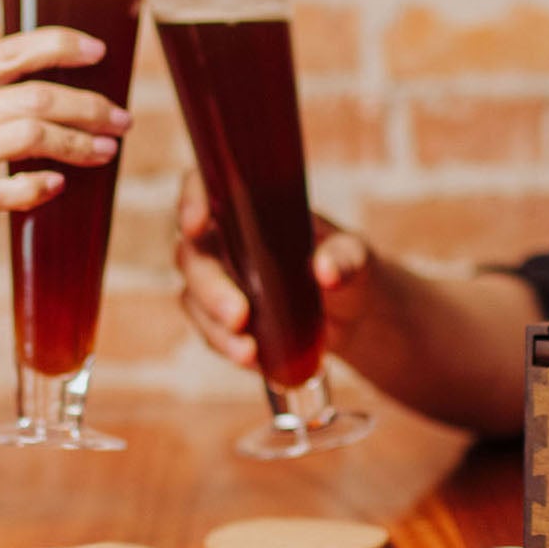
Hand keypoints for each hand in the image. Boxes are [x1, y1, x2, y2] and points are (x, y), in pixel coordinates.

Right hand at [0, 27, 130, 281]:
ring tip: (105, 151)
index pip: (12, 51)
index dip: (61, 45)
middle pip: (35, 95)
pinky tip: (58, 187)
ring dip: (77, 143)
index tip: (98, 50)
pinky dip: (38, 186)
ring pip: (29, 135)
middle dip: (89, 105)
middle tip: (121, 119)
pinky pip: (5, 189)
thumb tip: (52, 95)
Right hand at [174, 168, 373, 368]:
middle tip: (239, 316)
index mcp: (252, 207)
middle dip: (209, 288)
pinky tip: (255, 360)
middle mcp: (227, 239)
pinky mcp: (224, 318)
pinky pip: (210, 332)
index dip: (191, 199)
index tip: (196, 224)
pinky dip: (227, 347)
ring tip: (247, 351)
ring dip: (213, 327)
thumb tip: (325, 270)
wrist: (357, 316)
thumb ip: (346, 258)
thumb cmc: (351, 267)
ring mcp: (222, 280)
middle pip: (193, 254)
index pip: (206, 187)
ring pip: (193, 297)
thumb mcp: (357, 257)